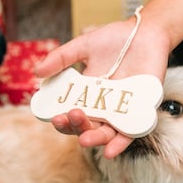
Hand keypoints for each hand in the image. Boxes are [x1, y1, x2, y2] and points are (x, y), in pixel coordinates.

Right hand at [35, 17, 169, 157]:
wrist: (145, 32)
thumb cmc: (115, 39)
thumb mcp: (84, 46)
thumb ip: (61, 58)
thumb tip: (36, 72)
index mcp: (88, 94)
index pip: (73, 114)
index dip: (63, 120)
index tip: (54, 116)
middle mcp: (104, 106)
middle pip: (88, 126)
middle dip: (76, 127)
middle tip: (68, 118)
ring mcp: (122, 109)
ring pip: (107, 132)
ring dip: (94, 139)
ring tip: (83, 140)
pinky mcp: (141, 109)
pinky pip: (131, 131)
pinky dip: (121, 143)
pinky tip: (109, 150)